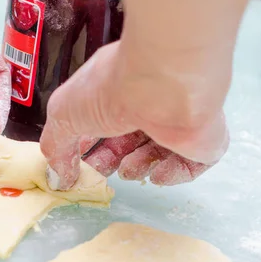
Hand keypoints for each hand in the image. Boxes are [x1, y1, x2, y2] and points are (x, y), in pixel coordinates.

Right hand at [39, 0, 250, 188]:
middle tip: (103, 172)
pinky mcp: (205, 138)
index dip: (90, 146)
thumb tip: (60, 176)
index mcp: (117, 89)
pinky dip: (172, 174)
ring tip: (130, 169)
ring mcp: (179, 118)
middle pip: (129, 139)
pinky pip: (191, 165)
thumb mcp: (64, 114)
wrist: (165, 85)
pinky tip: (157, 174)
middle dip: (112, 160)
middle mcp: (149, 100)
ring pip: (158, 152)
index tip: (80, 166)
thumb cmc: (114, 89)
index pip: (104, 121)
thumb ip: (55, 146)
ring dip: (139, 167)